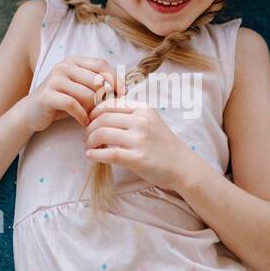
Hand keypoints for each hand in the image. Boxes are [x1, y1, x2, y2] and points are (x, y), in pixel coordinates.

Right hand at [21, 56, 122, 132]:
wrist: (32, 112)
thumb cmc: (62, 101)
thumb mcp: (81, 89)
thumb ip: (98, 85)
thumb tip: (125, 89)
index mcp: (74, 61)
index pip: (101, 64)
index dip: (115, 78)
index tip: (124, 94)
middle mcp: (64, 66)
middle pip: (97, 80)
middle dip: (106, 97)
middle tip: (107, 111)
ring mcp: (55, 79)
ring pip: (87, 93)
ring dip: (94, 108)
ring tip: (94, 118)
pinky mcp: (48, 95)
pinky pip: (73, 105)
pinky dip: (81, 115)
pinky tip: (84, 122)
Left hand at [83, 97, 200, 189]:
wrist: (183, 166)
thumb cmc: (164, 145)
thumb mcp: (151, 121)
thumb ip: (131, 115)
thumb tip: (101, 113)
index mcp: (144, 109)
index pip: (110, 104)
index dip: (94, 112)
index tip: (90, 121)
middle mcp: (142, 121)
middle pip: (103, 118)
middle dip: (89, 128)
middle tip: (86, 137)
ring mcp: (140, 140)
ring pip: (102, 134)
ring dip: (90, 141)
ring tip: (89, 147)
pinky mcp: (138, 159)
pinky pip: (108, 154)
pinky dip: (95, 154)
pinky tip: (91, 156)